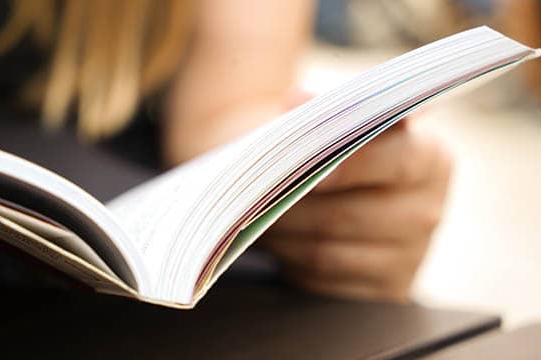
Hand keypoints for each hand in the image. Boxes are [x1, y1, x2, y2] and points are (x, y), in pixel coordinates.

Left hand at [260, 119, 451, 301]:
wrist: (337, 192)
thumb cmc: (331, 150)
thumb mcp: (337, 123)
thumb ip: (324, 111)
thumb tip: (298, 100)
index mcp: (429, 159)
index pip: (393, 159)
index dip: (346, 163)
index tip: (304, 164)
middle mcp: (426, 210)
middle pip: (347, 215)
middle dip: (291, 207)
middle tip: (253, 196)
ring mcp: (408, 257)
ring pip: (326, 253)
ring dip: (283, 236)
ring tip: (255, 217)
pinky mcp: (384, 291)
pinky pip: (324, 283)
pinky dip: (292, 263)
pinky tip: (277, 243)